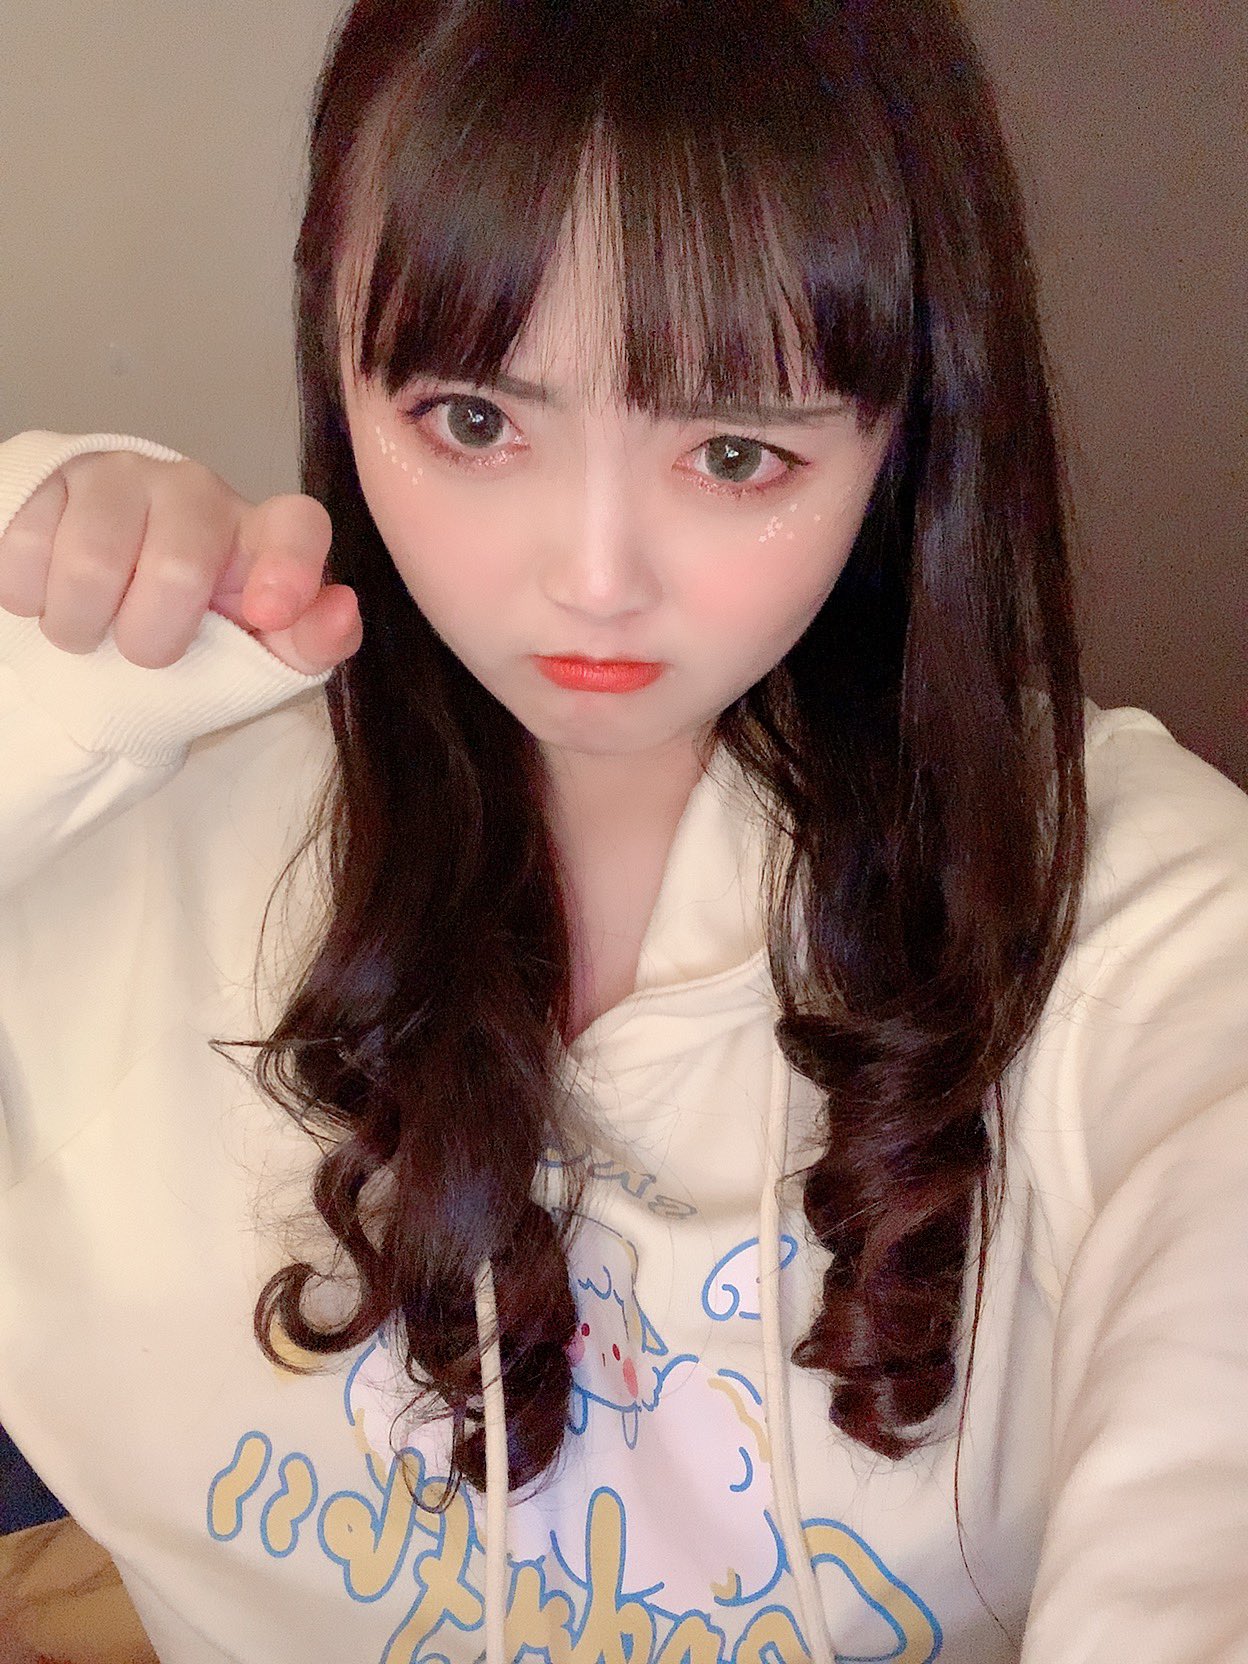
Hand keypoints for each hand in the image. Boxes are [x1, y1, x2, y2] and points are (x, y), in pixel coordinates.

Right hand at [0, 452, 361, 674]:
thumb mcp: (257, 656)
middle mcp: (195, 489)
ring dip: (82, 625)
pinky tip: (47, 594)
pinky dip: (28, 596)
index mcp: (260, 533)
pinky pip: (24, 544)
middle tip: (143, 649)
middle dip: (151, 637)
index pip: (296, 527)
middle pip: (178, 564)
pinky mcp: (47, 475)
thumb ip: (307, 643)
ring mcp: (118, 474)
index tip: (267, 613)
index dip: (288, 567)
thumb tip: (339, 612)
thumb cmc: (192, 637)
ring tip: (91, 628)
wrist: (98, 618)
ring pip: (90, 560)